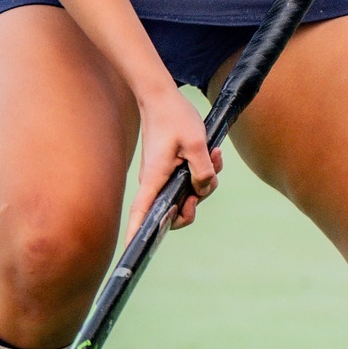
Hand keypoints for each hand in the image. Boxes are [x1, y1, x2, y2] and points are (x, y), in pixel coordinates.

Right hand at [128, 86, 221, 230]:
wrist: (163, 98)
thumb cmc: (175, 118)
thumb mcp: (196, 143)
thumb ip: (203, 169)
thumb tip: (204, 189)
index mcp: (155, 178)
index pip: (142, 212)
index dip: (136, 233)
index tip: (133, 250)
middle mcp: (156, 181)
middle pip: (173, 211)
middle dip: (194, 204)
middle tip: (205, 186)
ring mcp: (163, 176)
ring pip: (187, 193)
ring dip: (206, 181)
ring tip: (214, 155)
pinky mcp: (171, 169)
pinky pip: (190, 179)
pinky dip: (204, 170)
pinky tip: (213, 153)